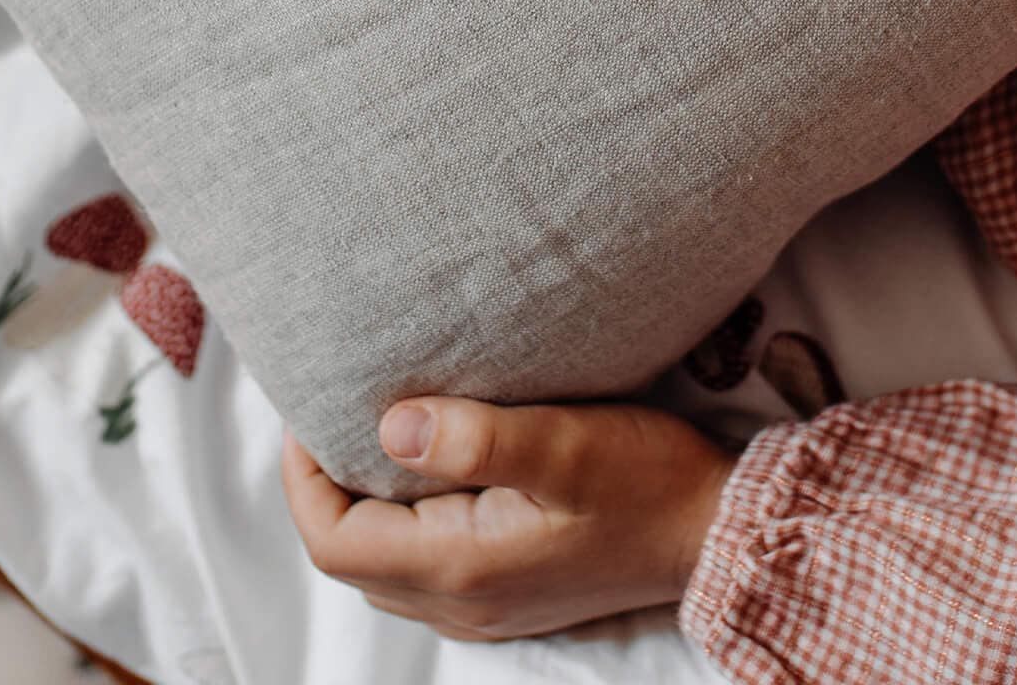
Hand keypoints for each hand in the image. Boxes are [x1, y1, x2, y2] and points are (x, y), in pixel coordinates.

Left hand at [283, 397, 735, 642]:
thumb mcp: (565, 445)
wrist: (713, 529)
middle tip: (329, 412)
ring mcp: (486, 606)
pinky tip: (428, 469)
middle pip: (349, 557)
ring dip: (362, 505)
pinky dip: (401, 521)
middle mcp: (461, 601)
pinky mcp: (509, 592)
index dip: (303, 478)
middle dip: (322, 488)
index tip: (308, 410)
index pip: (334, 540)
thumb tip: (389, 427)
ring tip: (369, 431)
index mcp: (459, 567)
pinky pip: (423, 566)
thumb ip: (476, 438)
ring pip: (384, 565)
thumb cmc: (645, 479)